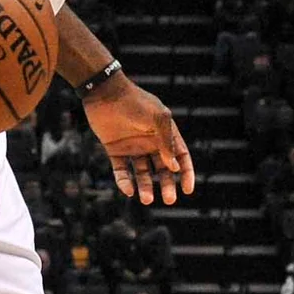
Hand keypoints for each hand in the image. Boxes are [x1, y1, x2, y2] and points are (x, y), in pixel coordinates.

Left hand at [82, 74, 195, 204]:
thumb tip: (174, 167)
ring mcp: (133, 147)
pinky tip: (129, 190)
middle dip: (167, 185)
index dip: (185, 173)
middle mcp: (151, 142)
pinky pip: (122, 170)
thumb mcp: (158, 118)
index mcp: (165, 133)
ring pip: (142, 173)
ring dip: (146, 187)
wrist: (105, 93)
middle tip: (169, 200)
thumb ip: (166, 142)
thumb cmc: (135, 102)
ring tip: (147, 200)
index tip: (187, 189)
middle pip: (163, 169)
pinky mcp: (115, 151)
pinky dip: (125, 181)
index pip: (180, 157)